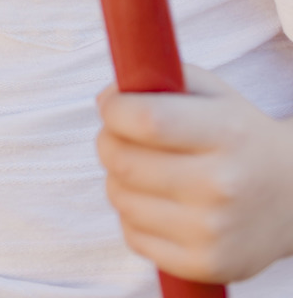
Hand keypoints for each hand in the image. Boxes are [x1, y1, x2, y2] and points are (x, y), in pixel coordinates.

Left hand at [97, 65, 292, 282]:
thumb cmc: (241, 136)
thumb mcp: (214, 93)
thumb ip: (159, 81)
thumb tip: (106, 100)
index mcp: (226, 132)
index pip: (147, 120)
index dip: (115, 109)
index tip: (112, 105)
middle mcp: (221, 184)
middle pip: (125, 161)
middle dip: (108, 141)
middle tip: (117, 136)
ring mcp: (213, 231)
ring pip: (122, 199)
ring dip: (118, 179)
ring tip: (140, 170)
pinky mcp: (205, 265)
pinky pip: (134, 236)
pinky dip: (132, 216)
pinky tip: (155, 203)